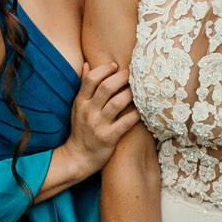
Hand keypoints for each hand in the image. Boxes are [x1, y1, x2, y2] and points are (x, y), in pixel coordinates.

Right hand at [57, 63, 138, 182]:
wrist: (78, 157)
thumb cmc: (80, 129)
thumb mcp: (77, 107)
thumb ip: (83, 86)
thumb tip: (87, 64)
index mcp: (80, 102)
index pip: (91, 78)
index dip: (105, 69)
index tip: (116, 65)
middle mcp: (88, 111)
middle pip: (106, 87)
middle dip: (122, 77)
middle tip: (133, 73)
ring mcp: (98, 125)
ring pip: (118, 102)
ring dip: (131, 93)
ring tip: (140, 89)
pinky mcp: (109, 138)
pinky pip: (126, 122)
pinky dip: (136, 114)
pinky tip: (144, 109)